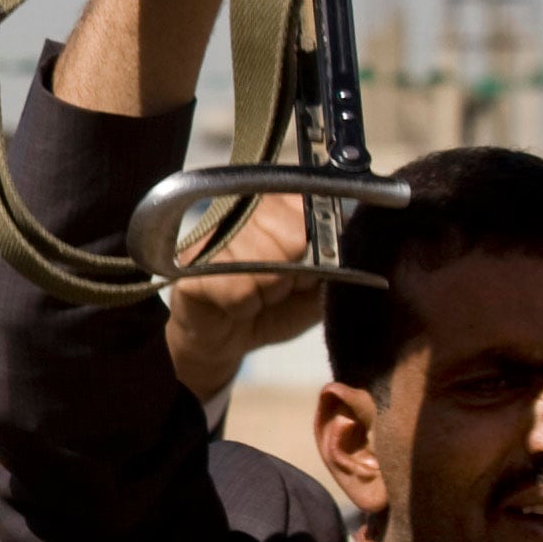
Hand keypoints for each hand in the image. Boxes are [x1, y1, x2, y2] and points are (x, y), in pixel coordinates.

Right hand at [162, 190, 324, 400]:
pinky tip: (235, 305)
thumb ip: (339, 260)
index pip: (315, 212)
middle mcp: (244, 205)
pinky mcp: (191, 261)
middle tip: (277, 286)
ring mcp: (214, 230)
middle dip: (292, 276)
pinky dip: (244, 305)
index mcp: (279, 204)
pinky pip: (238, 288)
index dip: (316, 250)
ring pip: (265, 265)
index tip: (305, 268)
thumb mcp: (318, 286)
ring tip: (256, 296)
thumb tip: (352, 237)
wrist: (227, 337)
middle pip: (293, 239)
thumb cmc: (274, 306)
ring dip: (266, 294)